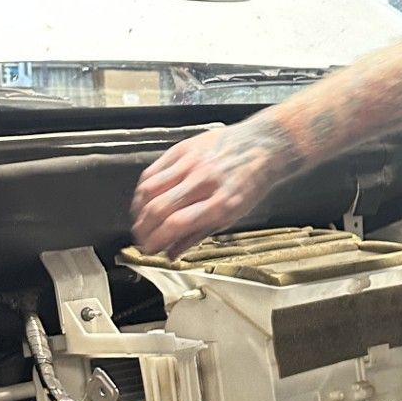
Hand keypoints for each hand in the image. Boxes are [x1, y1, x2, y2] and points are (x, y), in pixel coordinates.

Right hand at [131, 121, 295, 256]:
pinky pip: (153, 170)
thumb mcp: (232, 216)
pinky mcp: (183, 149)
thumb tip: (171, 253)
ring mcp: (191, 163)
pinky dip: (143, 188)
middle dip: (143, 228)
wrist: (262, 146)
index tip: (149, 249)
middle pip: (159, 207)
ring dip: (138, 209)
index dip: (156, 239)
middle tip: (140, 237)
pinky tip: (143, 199)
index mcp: (220, 203)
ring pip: (150, 188)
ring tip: (140, 220)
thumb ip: (197, 235)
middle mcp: (203, 181)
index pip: (176, 224)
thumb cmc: (250, 182)